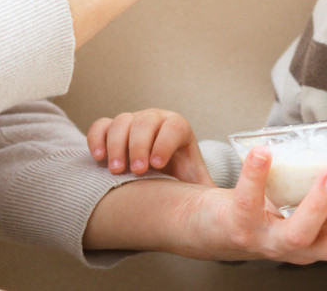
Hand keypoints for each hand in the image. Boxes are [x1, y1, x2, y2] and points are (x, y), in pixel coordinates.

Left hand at [84, 146, 326, 263]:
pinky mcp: (238, 224)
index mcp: (325, 236)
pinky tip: (263, 153)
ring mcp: (270, 239)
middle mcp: (303, 246)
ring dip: (319, 203)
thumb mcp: (310, 195)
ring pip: (300, 233)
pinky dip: (255, 177)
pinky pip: (247, 203)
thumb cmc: (270, 205)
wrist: (213, 225)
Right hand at [87, 109, 211, 185]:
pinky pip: (101, 125)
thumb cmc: (179, 180)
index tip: (158, 164)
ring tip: (117, 170)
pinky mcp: (113, 130)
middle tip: (135, 171)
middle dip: (139, 145)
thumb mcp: (196, 184)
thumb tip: (229, 206)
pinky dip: (97, 139)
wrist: (159, 175)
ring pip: (122, 121)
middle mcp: (156, 121)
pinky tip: (98, 158)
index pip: (174, 126)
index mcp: (179, 130)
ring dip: (117, 145)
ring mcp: (133, 122)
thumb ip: (209, 192)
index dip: (165, 142)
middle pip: (145, 121)